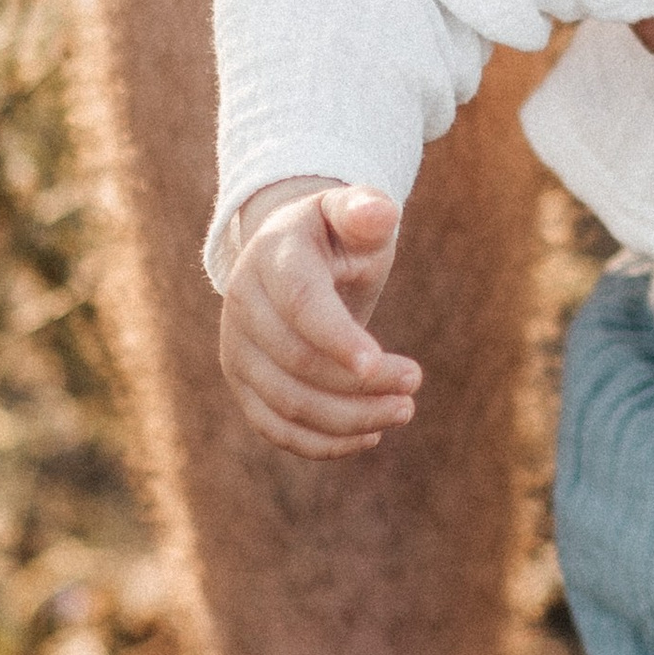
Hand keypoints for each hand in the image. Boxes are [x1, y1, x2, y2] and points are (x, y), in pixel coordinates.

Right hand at [219, 184, 420, 456]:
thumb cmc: (336, 236)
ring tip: (404, 410)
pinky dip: (323, 443)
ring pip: (287, 404)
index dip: (336, 338)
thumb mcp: (352, 215)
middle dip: (361, 383)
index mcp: (274, 257)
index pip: (300, 303)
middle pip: (297, 362)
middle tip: (415, 381)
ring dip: (350, 419)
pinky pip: (276, 429)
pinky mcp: (243, 385)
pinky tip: (370, 436)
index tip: (380, 365)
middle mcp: (243, 304)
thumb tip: (379, 212)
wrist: (292, 258)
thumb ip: (365, 211)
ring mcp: (238, 349)